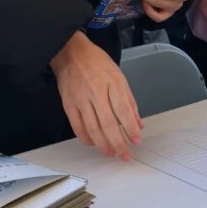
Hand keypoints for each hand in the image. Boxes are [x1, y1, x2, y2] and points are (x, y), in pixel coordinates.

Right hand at [50, 32, 142, 159]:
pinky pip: (77, 126)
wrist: (70, 52)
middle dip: (118, 143)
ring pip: (93, 128)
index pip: (124, 111)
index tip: (136, 140)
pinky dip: (86, 138)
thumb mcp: (119, 76)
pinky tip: (94, 143)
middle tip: (125, 155)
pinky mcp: (68, 104)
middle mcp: (96, 92)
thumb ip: (129, 101)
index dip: (130, 129)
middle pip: (108, 124)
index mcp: (113, 83)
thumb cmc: (96, 62)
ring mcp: (81, 99)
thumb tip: (138, 123)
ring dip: (103, 144)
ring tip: (111, 153)